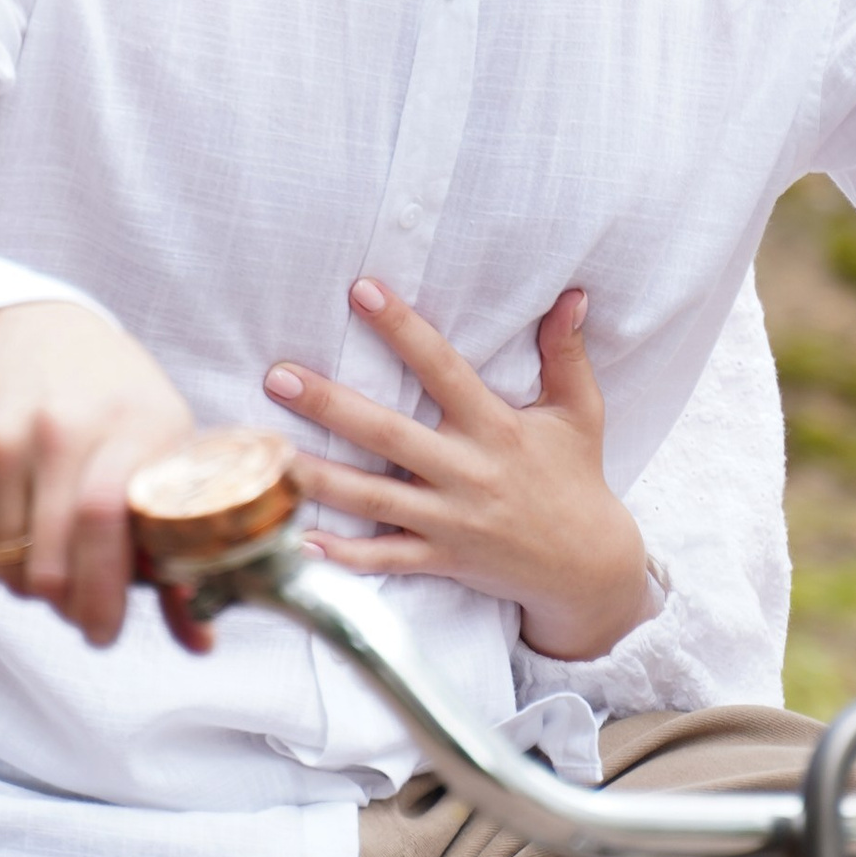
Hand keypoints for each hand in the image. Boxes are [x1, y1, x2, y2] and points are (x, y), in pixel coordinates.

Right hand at [0, 299, 193, 648]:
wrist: (25, 324)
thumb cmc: (109, 397)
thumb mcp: (162, 445)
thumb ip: (179, 546)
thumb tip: (200, 643)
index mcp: (132, 421)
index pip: (105, 518)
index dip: (102, 591)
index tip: (103, 631)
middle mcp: (59, 422)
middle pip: (51, 554)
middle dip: (67, 602)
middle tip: (78, 610)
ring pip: (5, 558)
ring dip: (27, 583)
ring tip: (49, 563)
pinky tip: (13, 535)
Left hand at [262, 279, 655, 661]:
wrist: (587, 567)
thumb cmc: (577, 477)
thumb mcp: (581, 412)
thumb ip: (567, 353)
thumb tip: (573, 295)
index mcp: (497, 428)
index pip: (443, 368)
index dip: (402, 328)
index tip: (362, 289)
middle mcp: (468, 472)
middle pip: (389, 434)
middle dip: (331, 405)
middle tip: (278, 376)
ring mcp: (450, 520)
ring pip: (373, 498)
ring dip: (318, 477)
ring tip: (268, 454)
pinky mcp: (441, 559)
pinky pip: (386, 558)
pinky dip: (344, 554)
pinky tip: (299, 538)